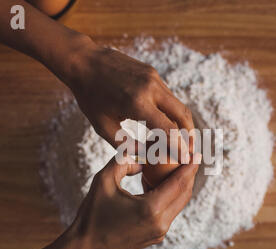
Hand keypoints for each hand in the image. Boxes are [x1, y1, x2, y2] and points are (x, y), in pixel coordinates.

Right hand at [62, 154, 200, 248]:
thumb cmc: (92, 215)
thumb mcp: (103, 181)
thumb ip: (123, 161)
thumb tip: (142, 158)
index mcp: (150, 209)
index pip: (179, 183)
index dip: (190, 166)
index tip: (198, 152)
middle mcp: (160, 223)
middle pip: (184, 194)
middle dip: (190, 174)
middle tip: (191, 156)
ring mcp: (160, 233)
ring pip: (179, 204)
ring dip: (180, 185)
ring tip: (177, 167)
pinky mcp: (156, 237)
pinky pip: (169, 212)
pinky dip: (169, 197)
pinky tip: (159, 184)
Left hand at [66, 40, 194, 148]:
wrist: (84, 61)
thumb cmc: (90, 96)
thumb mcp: (103, 126)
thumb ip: (125, 144)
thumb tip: (145, 155)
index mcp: (137, 103)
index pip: (168, 130)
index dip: (180, 148)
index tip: (186, 160)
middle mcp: (150, 88)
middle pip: (183, 115)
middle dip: (190, 136)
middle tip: (191, 151)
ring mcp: (154, 78)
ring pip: (178, 104)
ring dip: (183, 123)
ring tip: (183, 140)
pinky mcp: (153, 73)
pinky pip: (169, 96)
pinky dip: (173, 112)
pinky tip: (168, 123)